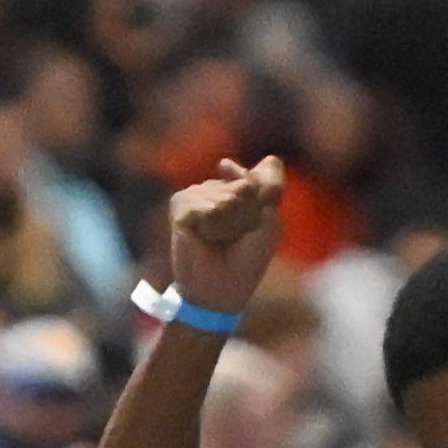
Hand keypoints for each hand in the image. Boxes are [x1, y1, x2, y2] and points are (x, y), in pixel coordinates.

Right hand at [162, 159, 291, 322]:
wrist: (222, 290)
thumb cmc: (248, 260)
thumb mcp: (268, 222)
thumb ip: (268, 187)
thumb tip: (254, 158)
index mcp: (240, 193)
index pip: (252, 175)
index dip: (258, 192)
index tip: (254, 215)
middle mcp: (217, 192)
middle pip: (238, 180)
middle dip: (245, 208)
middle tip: (238, 234)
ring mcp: (197, 199)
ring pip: (215, 189)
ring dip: (226, 215)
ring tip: (221, 236)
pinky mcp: (180, 210)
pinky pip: (194, 200)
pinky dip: (206, 215)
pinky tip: (207, 230)